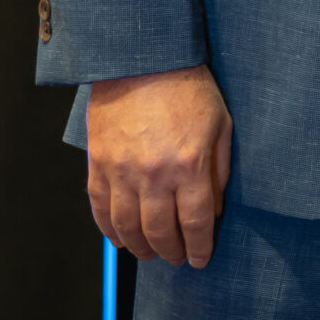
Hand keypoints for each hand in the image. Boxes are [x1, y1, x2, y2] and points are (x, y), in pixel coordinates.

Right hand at [86, 63, 232, 268]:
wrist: (142, 59)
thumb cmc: (188, 88)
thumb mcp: (220, 125)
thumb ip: (219, 171)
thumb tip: (214, 210)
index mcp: (189, 165)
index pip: (195, 222)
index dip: (199, 247)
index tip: (200, 260)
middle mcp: (153, 174)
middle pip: (160, 231)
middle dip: (170, 252)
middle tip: (176, 259)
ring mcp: (121, 172)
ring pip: (127, 227)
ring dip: (140, 248)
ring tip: (151, 254)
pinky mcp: (98, 164)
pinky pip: (100, 209)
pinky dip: (110, 230)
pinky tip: (121, 239)